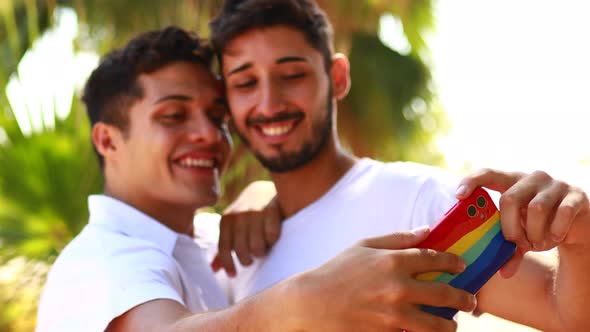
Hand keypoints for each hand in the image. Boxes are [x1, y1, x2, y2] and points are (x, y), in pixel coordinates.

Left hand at [211, 181, 281, 276]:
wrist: (265, 189)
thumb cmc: (248, 214)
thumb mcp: (233, 227)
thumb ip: (226, 246)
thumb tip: (214, 269)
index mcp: (226, 220)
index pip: (224, 248)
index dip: (229, 264)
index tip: (233, 275)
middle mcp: (238, 216)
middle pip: (241, 252)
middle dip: (248, 259)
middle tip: (254, 255)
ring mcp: (255, 213)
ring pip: (257, 247)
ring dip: (262, 251)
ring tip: (264, 246)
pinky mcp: (272, 210)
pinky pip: (272, 236)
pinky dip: (273, 240)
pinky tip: (273, 237)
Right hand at [283, 228, 475, 331]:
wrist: (311, 303)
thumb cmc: (336, 271)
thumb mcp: (363, 246)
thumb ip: (397, 238)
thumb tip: (425, 231)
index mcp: (393, 261)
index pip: (435, 259)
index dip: (453, 262)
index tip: (461, 266)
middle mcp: (398, 288)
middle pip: (444, 294)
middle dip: (463, 298)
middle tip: (470, 301)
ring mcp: (393, 315)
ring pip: (436, 324)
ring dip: (449, 325)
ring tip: (452, 324)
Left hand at [456, 168, 589, 277]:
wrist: (577, 228)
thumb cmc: (539, 228)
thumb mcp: (522, 238)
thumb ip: (509, 251)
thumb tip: (502, 273)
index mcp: (513, 182)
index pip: (489, 173)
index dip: (472, 181)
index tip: (458, 195)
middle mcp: (532, 178)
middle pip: (509, 198)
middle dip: (510, 227)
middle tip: (516, 242)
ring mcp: (556, 185)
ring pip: (536, 208)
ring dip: (534, 232)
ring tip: (537, 242)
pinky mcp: (576, 195)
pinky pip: (562, 212)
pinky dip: (556, 231)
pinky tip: (555, 238)